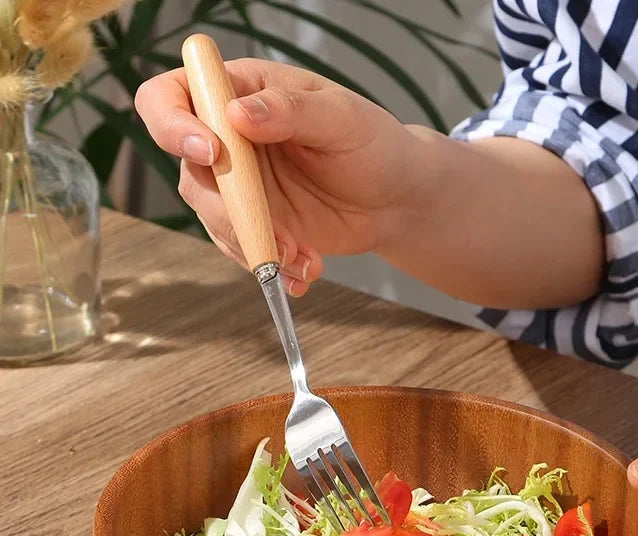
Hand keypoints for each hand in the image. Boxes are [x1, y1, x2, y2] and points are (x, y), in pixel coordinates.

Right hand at [135, 58, 420, 295]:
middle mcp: (229, 141)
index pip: (171, 97)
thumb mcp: (341, 119)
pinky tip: (305, 271)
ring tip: (303, 258)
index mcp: (240, 93)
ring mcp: (240, 188)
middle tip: (280, 235)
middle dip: (233, 213)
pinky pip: (242, 250)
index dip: (174, 125)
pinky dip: (272, 268)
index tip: (211, 153)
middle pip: (193, 175)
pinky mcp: (256, 226)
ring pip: (215, 221)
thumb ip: (290, 112)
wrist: (397, 200)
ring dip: (256, 246)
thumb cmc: (374, 144)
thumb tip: (236, 115)